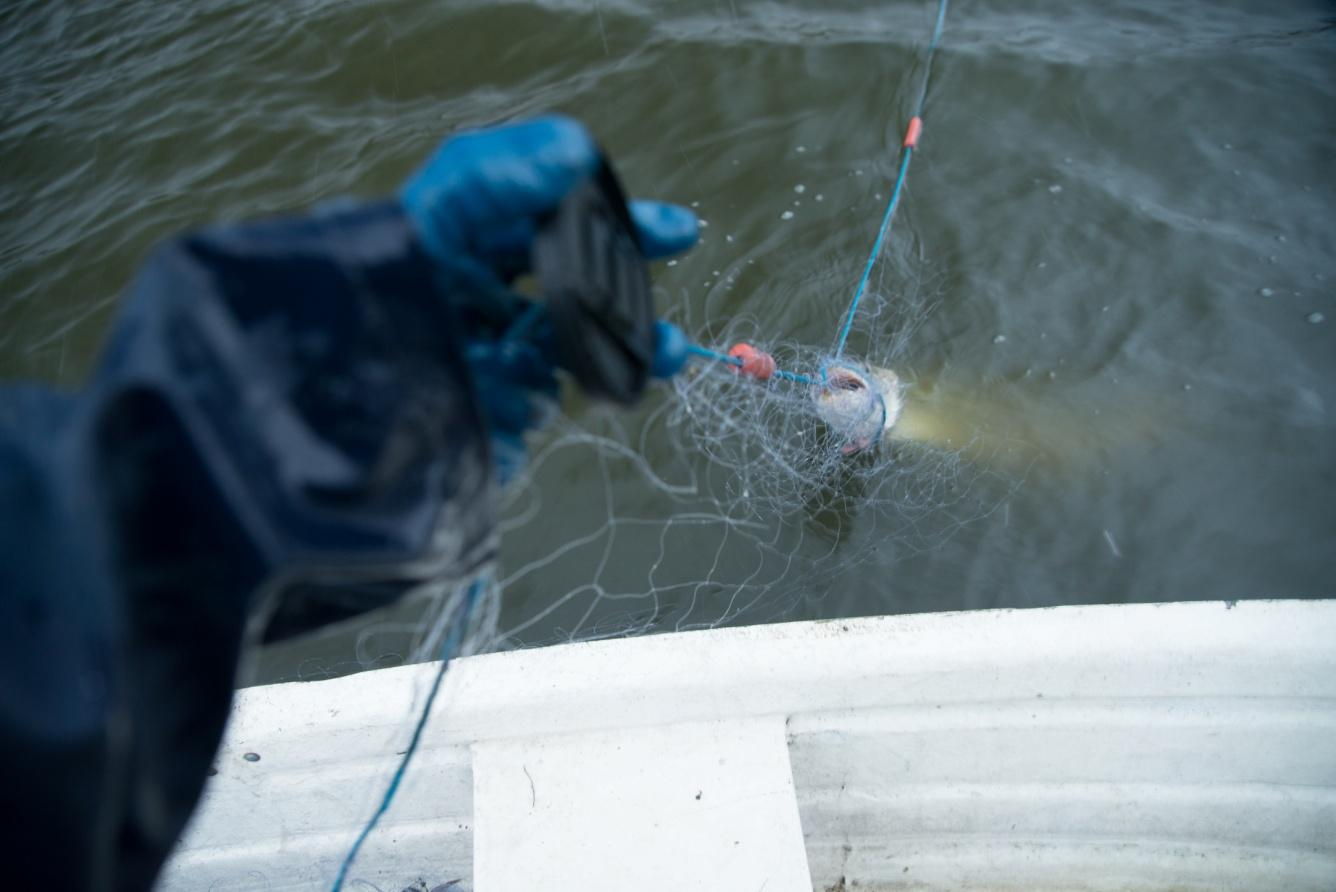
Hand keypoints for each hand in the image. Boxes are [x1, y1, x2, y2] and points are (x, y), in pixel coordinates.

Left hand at [400, 115, 698, 482]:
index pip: (559, 230)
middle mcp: (480, 309)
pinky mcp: (472, 421)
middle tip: (673, 342)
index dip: (619, 227)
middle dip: (629, 318)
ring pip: (560, 364)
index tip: (679, 233)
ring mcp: (480, 368)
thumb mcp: (427, 216)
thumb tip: (574, 150)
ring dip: (596, 365)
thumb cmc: (373, 290)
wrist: (327, 401)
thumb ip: (495, 176)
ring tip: (594, 369)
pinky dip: (523, 405)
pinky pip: (520, 415)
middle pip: (575, 306)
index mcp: (471, 251)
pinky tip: (501, 398)